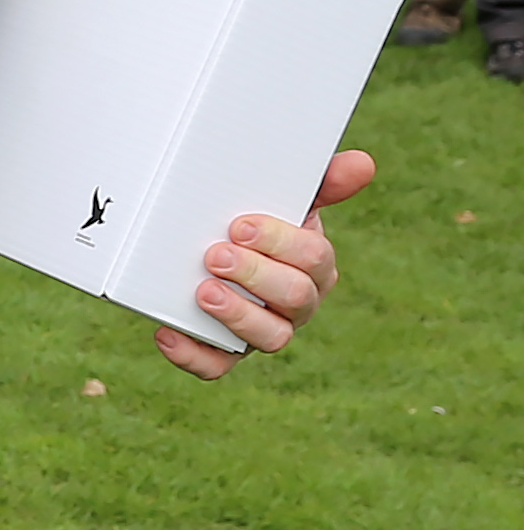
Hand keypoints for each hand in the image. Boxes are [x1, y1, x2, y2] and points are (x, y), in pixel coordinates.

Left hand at [153, 148, 371, 378]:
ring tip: (203, 292)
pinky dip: (194, 355)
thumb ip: (320, 183)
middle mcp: (298, 303)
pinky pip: (217, 366)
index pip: (314, 258)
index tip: (240, 225)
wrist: (201, 253)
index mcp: (315, 265)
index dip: (280, 242)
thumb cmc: (253, 228)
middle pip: (295, 297)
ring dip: (237, 315)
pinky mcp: (227, 354)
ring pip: (270, 337)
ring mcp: (264, 331)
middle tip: (215, 255)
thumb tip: (362, 163)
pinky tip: (168, 335)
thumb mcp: (284, 200)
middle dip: (255, 275)